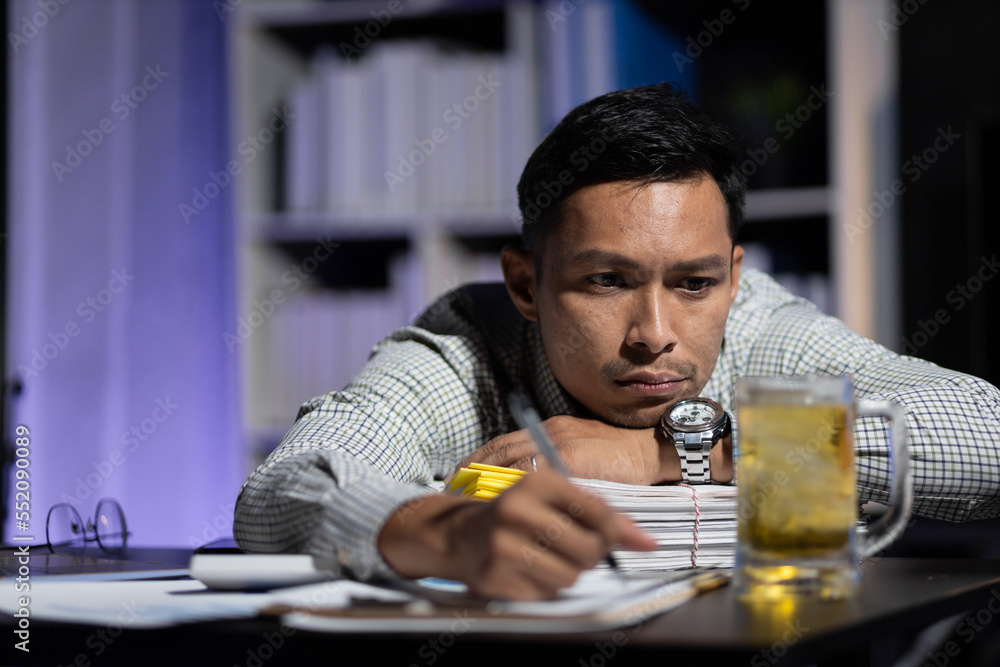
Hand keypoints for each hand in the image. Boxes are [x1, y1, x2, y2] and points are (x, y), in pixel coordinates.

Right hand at [377, 470, 656, 599]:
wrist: (459, 534)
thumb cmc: (520, 514)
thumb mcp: (557, 500)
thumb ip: (604, 517)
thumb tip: (649, 543)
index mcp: (536, 482)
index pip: (597, 511)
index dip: (616, 530)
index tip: (617, 537)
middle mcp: (517, 511)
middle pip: (588, 550)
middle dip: (591, 555)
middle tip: (577, 548)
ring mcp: (503, 546)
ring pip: (569, 576)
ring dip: (567, 572)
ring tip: (548, 557)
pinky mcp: (495, 576)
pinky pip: (544, 593)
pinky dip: (544, 586)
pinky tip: (528, 570)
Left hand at [456, 415, 671, 484]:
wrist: (656, 446)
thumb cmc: (625, 457)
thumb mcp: (586, 453)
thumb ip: (560, 462)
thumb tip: (533, 486)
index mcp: (551, 429)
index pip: (502, 443)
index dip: (477, 461)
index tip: (458, 479)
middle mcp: (550, 431)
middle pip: (498, 451)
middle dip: (471, 472)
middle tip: (450, 493)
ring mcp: (560, 443)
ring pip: (510, 462)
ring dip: (486, 483)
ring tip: (467, 504)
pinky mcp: (573, 459)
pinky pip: (534, 474)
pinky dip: (514, 490)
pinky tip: (500, 506)